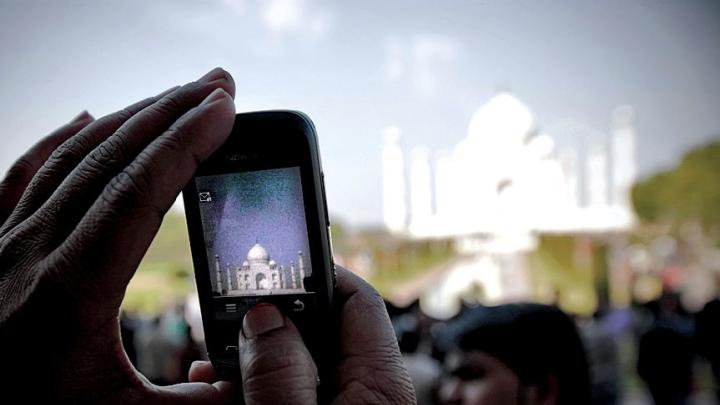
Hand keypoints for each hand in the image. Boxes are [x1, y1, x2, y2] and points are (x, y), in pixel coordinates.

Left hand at [0, 68, 236, 403]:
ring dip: (129, 118)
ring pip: (72, 156)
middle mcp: (31, 252)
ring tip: (176, 96)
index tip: (226, 108)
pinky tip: (85, 115)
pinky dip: (60, 138)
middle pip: (111, 158)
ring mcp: (5, 243)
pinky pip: (22, 173)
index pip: (138, 192)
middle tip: (219, 85)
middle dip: (171, 112)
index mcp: (69, 292)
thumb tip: (254, 385)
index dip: (187, 143)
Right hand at [189, 266, 416, 403]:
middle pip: (316, 327)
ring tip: (206, 367)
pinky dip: (250, 387)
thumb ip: (279, 374)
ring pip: (292, 362)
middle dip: (266, 321)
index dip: (315, 270)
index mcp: (378, 382)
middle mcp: (362, 389)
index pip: (357, 299)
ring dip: (248, 359)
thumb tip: (263, 317)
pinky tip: (215, 390)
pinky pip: (284, 390)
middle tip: (224, 322)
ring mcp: (338, 403)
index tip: (269, 262)